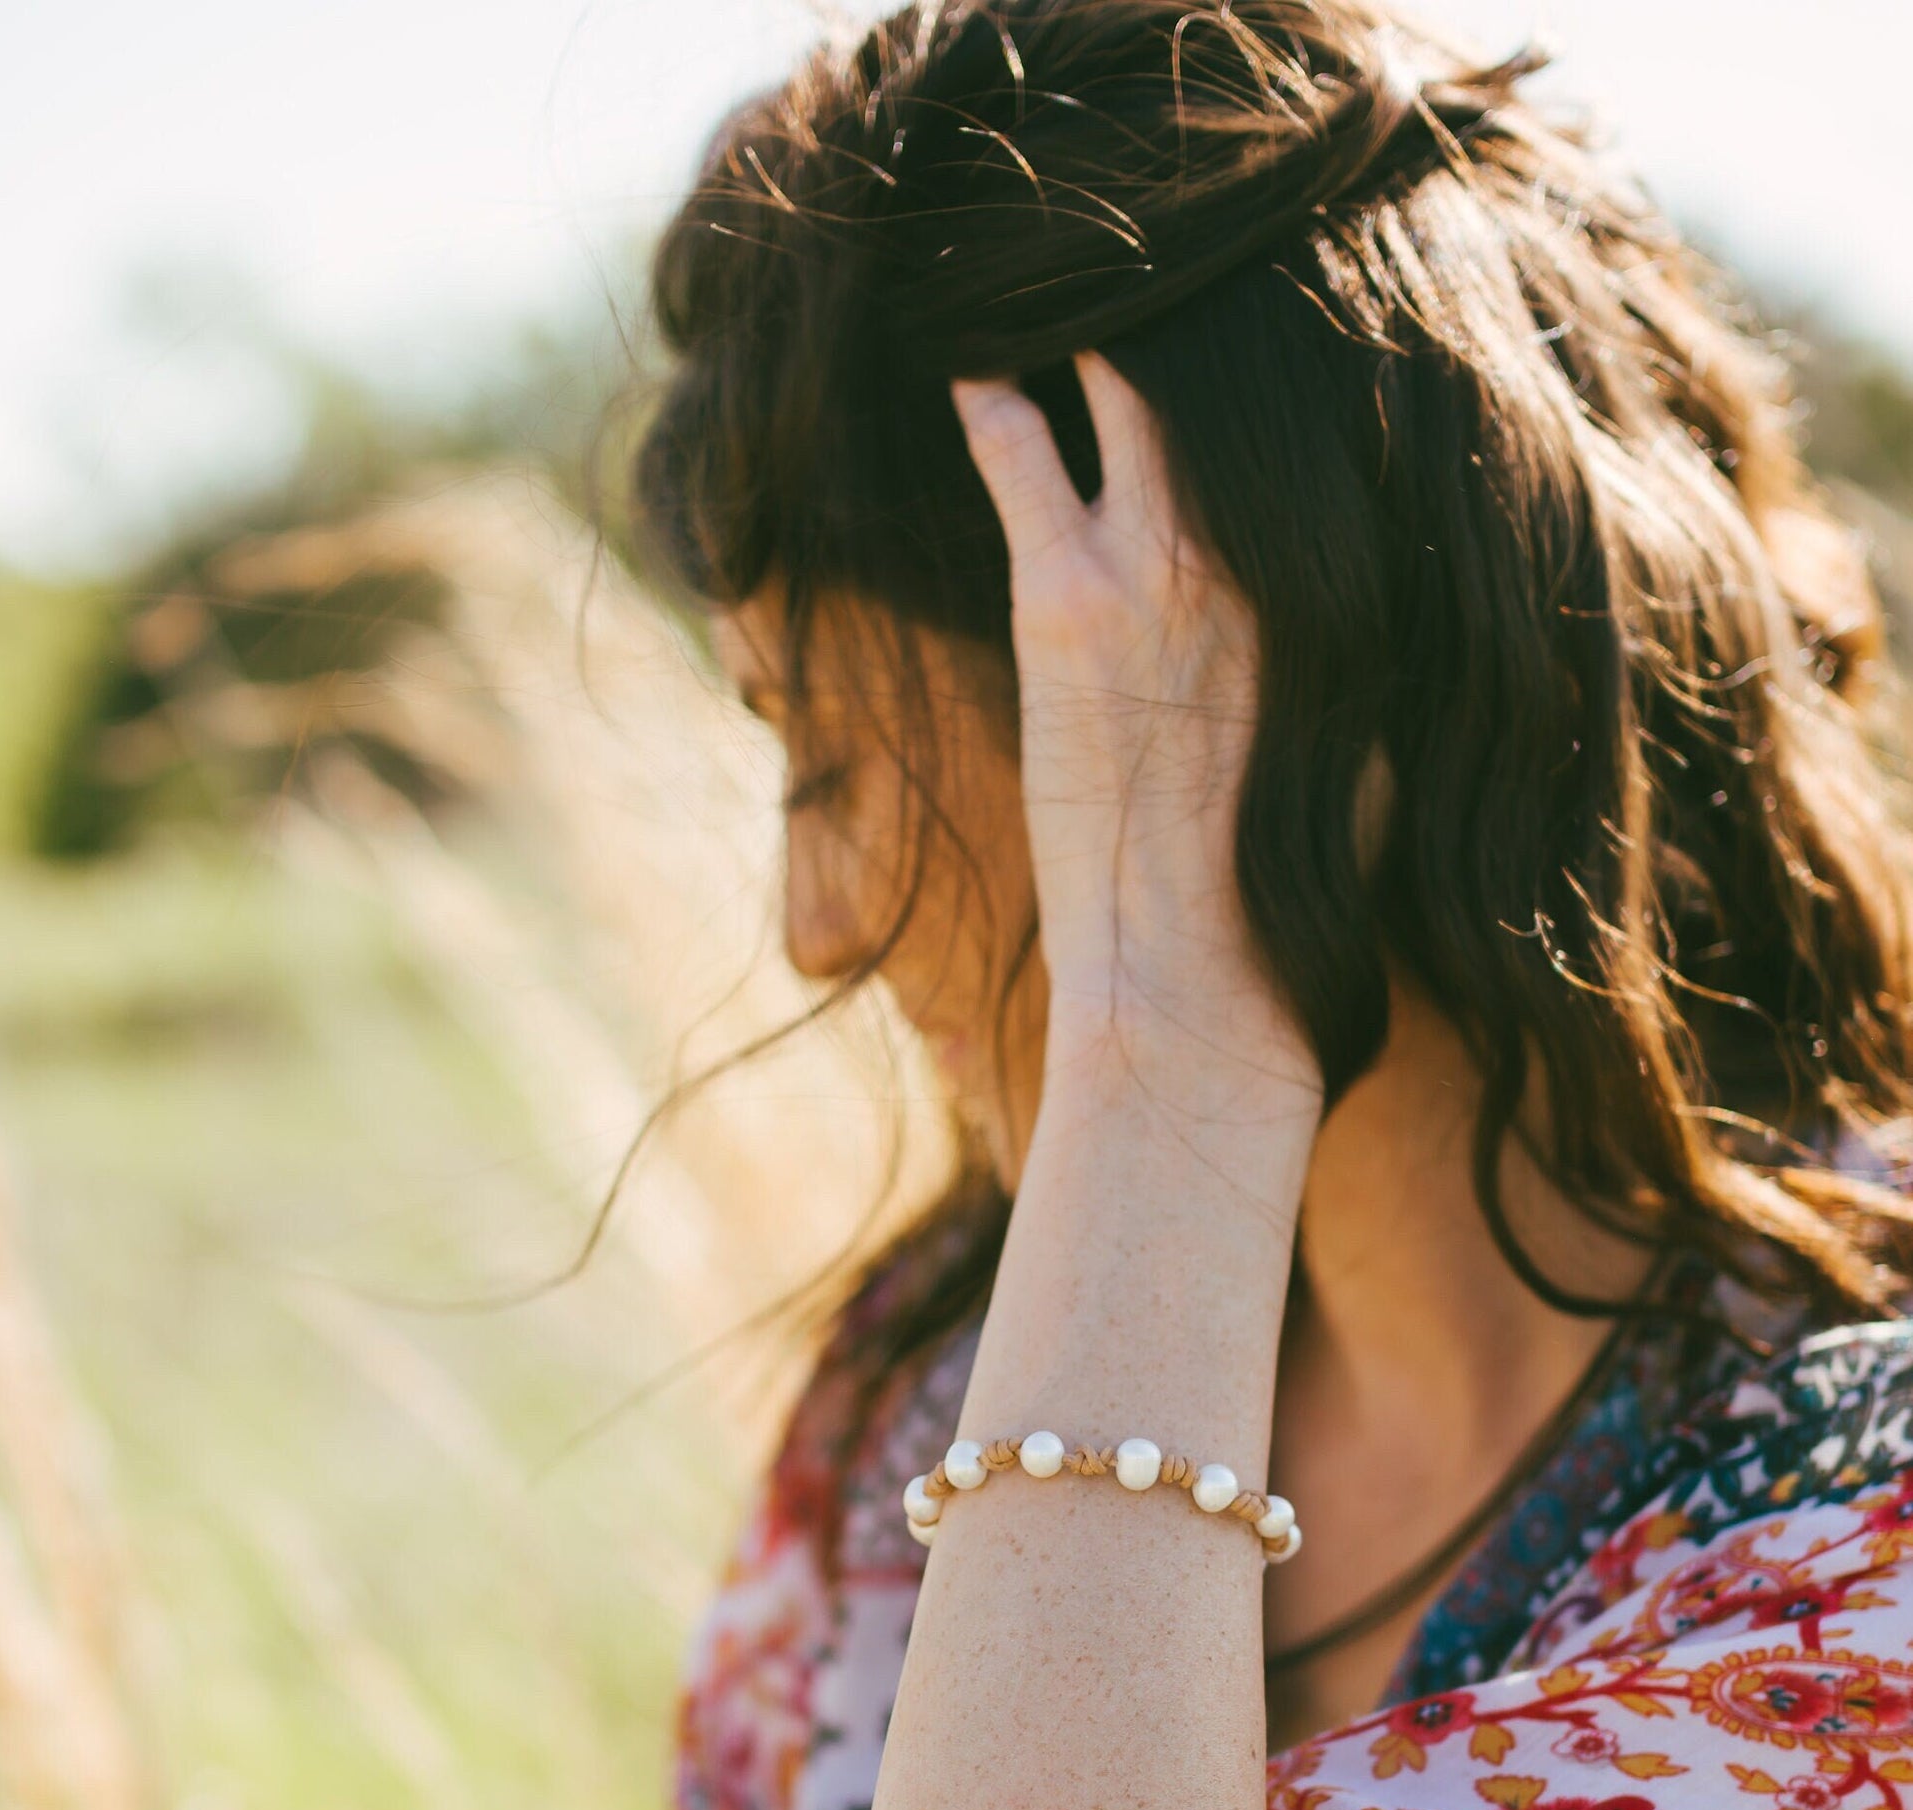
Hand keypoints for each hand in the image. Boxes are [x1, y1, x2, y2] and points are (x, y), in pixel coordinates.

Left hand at [953, 355, 1311, 1096]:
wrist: (1200, 986)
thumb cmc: (1285, 903)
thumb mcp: (1362, 760)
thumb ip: (1357, 659)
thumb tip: (1357, 608)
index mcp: (1351, 586)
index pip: (1323, 421)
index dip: (1277, 369)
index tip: (1243, 342)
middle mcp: (1270, 547)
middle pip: (1225, 372)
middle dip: (1182, 323)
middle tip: (1131, 300)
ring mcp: (1166, 560)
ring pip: (1126, 377)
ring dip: (1089, 336)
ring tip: (1050, 308)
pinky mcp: (1067, 596)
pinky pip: (1019, 447)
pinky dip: (993, 393)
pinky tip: (970, 363)